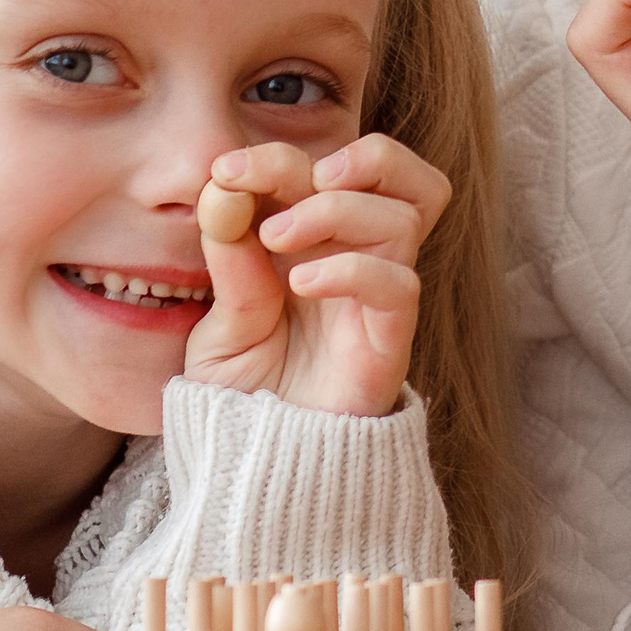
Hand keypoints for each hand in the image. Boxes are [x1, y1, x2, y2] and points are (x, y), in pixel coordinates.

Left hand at [184, 135, 447, 415]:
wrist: (255, 474)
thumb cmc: (244, 396)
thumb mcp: (219, 321)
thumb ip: (228, 258)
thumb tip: (224, 186)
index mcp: (321, 247)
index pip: (336, 171)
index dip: (285, 155)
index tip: (226, 171)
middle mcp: (361, 265)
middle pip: (411, 179)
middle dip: (366, 157)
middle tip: (302, 180)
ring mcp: (379, 305)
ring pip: (406, 219)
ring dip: (338, 210)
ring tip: (278, 238)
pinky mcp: (388, 346)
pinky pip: (399, 287)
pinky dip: (352, 268)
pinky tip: (301, 284)